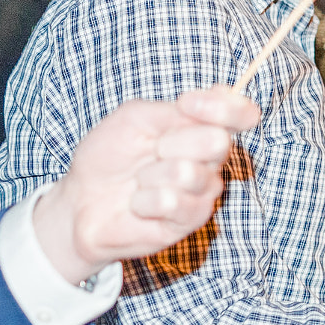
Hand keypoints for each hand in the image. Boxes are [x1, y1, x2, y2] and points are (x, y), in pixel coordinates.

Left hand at [34, 85, 260, 283]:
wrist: (82, 200)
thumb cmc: (109, 156)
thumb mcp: (135, 119)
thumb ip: (174, 111)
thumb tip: (212, 105)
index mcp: (203, 128)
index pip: (242, 113)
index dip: (225, 107)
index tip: (187, 103)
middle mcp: (212, 160)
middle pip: (218, 142)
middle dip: (171, 143)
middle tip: (150, 152)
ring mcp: (204, 191)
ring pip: (188, 173)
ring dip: (151, 175)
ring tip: (139, 182)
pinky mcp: (192, 221)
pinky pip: (173, 203)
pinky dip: (144, 201)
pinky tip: (138, 205)